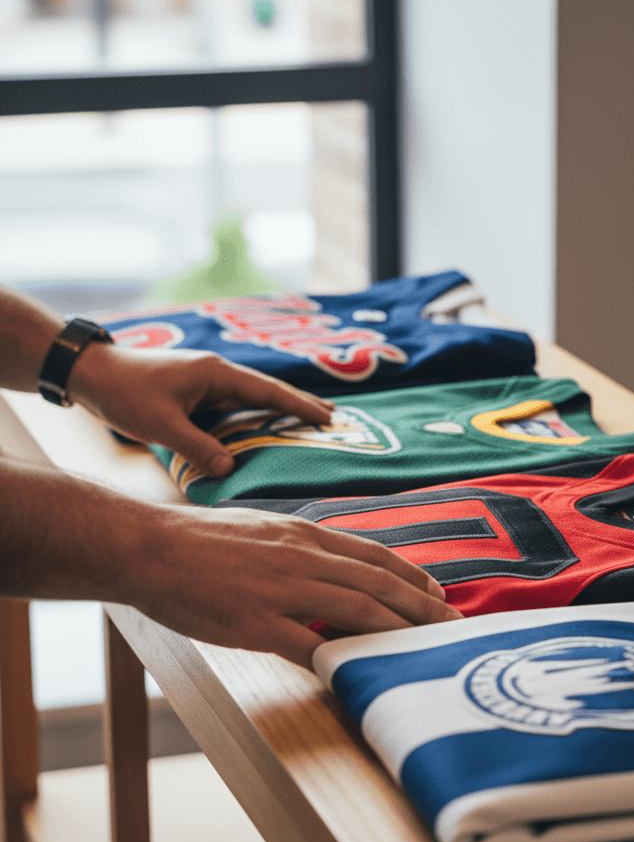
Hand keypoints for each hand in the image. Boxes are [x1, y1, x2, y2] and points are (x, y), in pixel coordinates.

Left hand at [67, 344, 333, 477]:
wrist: (90, 372)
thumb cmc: (124, 393)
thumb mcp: (160, 424)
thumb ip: (198, 447)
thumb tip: (230, 469)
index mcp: (216, 374)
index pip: (268, 390)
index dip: (300, 405)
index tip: (329, 417)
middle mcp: (218, 374)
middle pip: (269, 390)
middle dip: (301, 403)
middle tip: (334, 417)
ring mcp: (208, 382)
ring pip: (254, 398)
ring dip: (281, 409)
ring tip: (311, 421)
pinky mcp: (198, 393)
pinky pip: (237, 406)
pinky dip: (258, 415)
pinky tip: (268, 426)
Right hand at [135, 505, 461, 666]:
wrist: (148, 547)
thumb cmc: (199, 540)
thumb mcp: (262, 529)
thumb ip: (299, 547)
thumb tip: (329, 564)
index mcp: (304, 535)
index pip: (373, 554)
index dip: (411, 574)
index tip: (437, 590)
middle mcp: (302, 558)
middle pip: (378, 583)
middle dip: (422, 605)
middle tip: (454, 623)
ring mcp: (281, 590)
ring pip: (358, 611)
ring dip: (400, 631)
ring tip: (427, 647)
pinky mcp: (256, 624)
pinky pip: (309, 645)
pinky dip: (341, 659)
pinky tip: (364, 672)